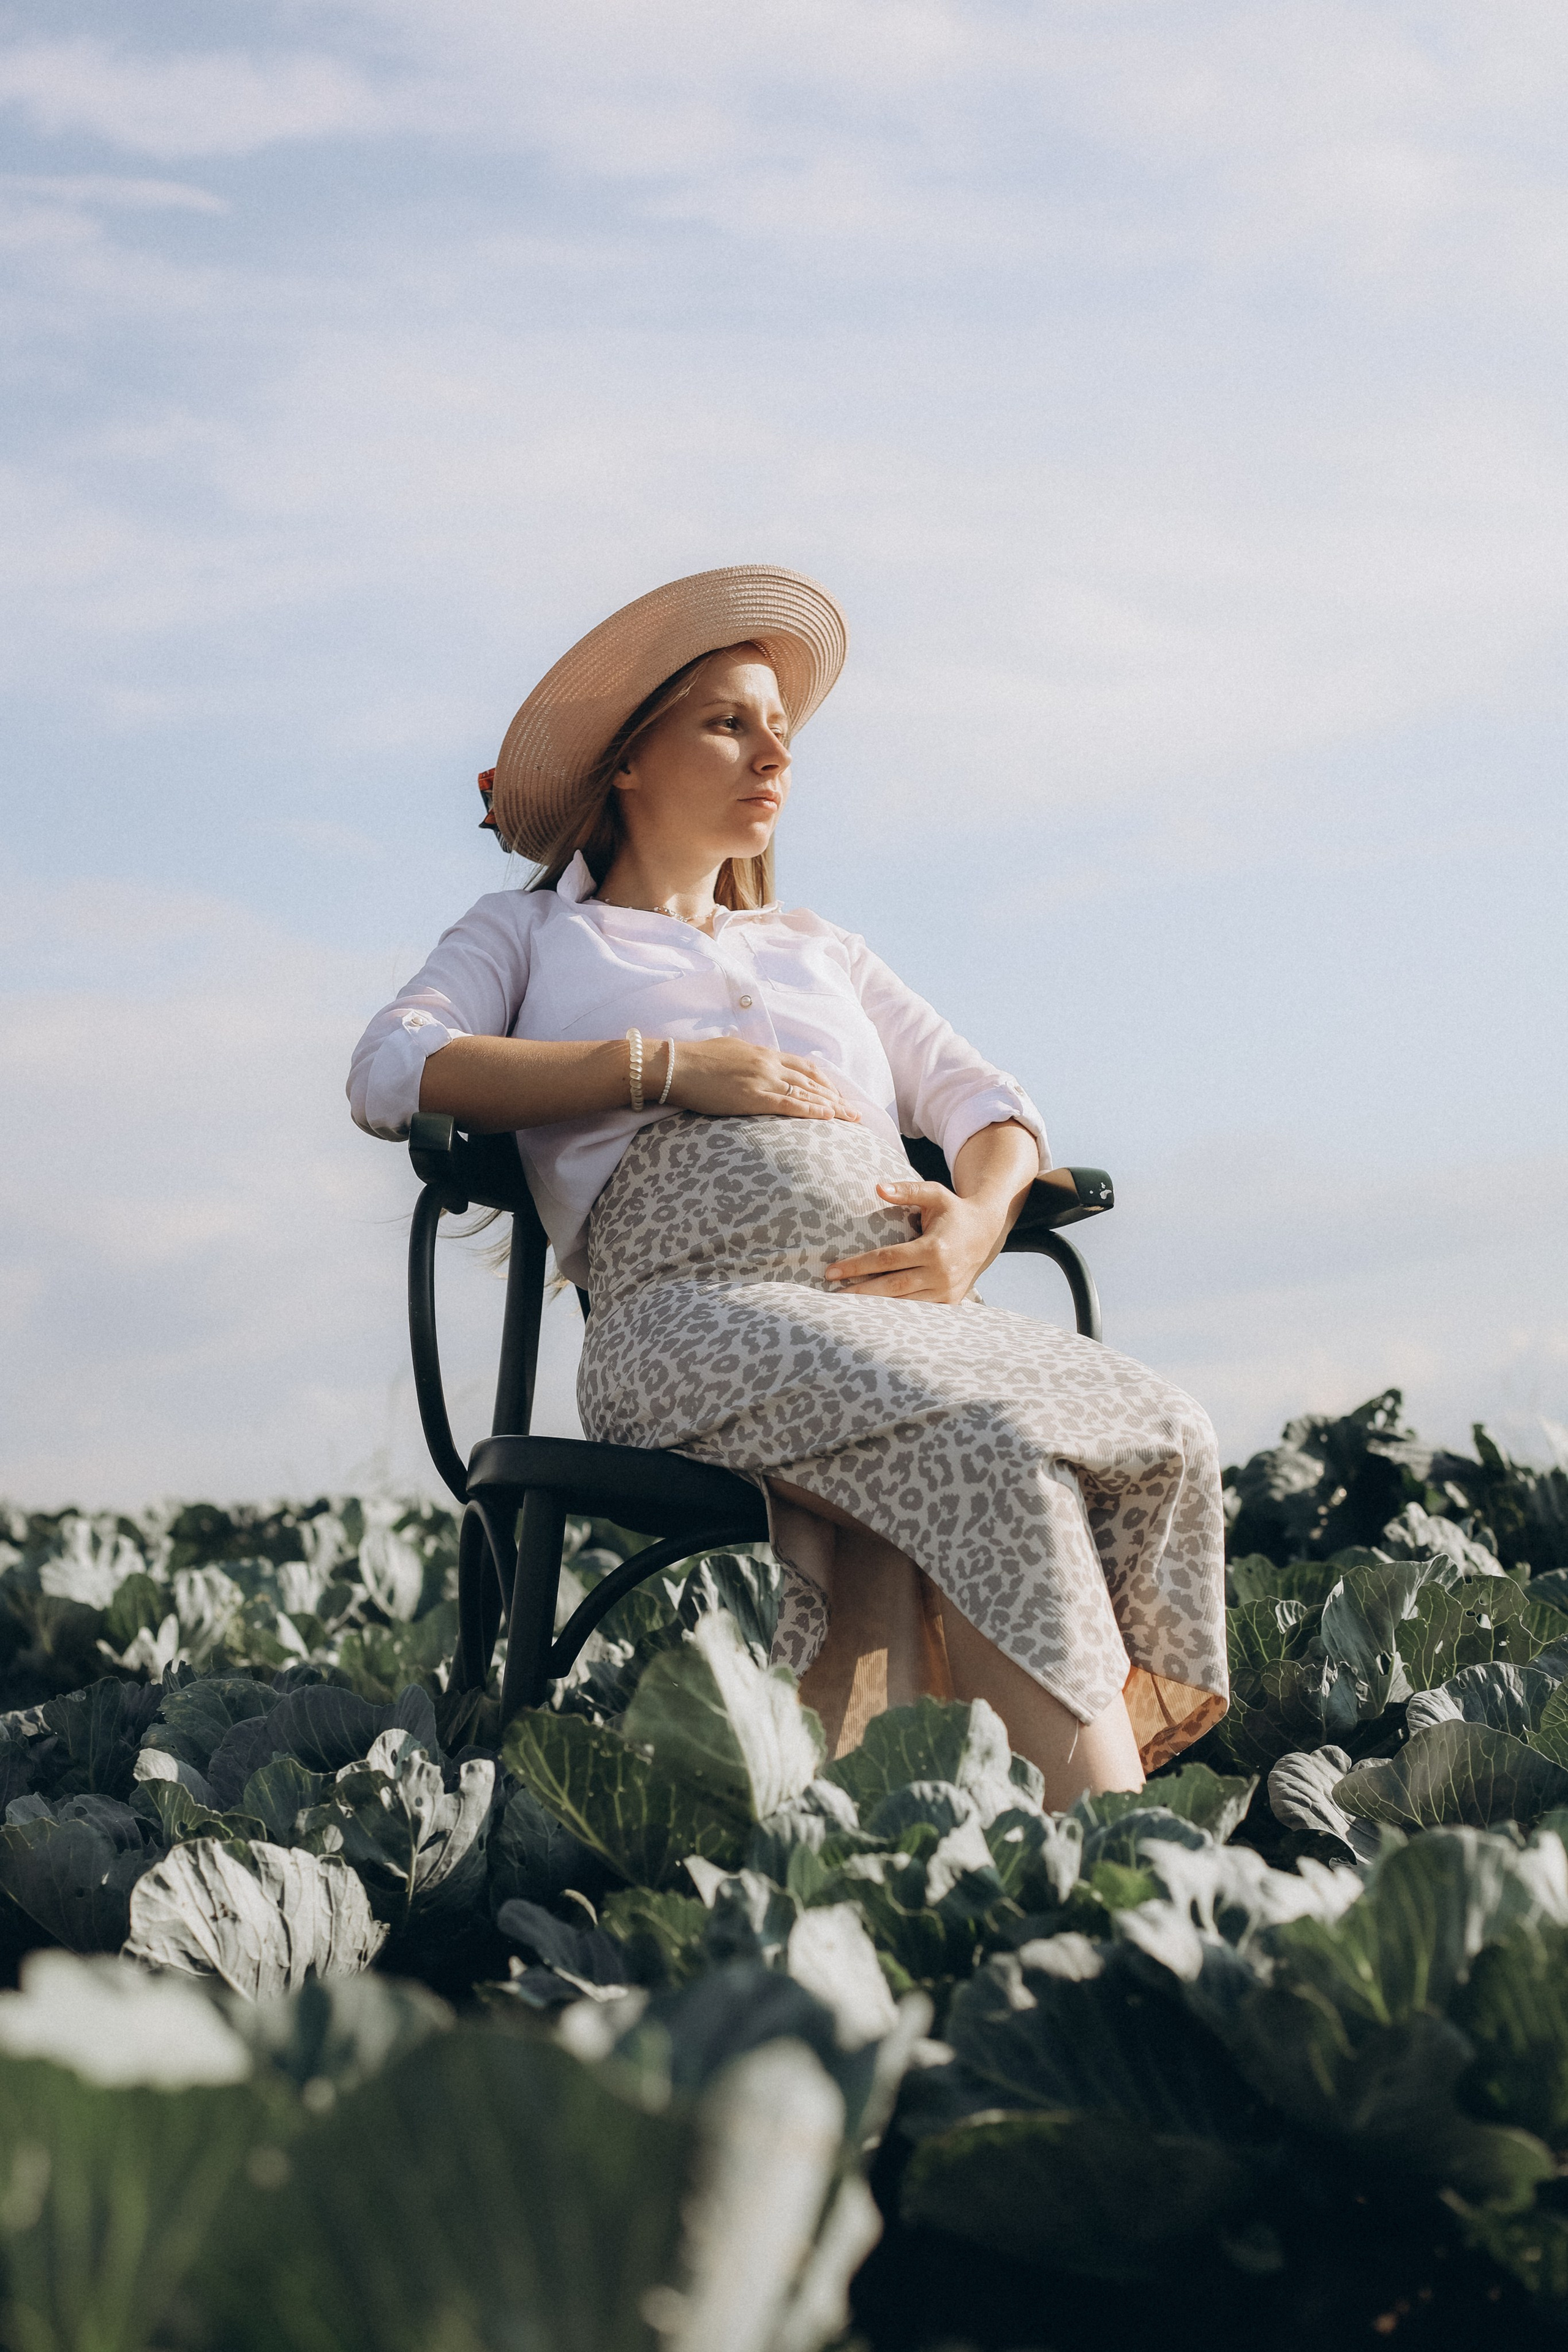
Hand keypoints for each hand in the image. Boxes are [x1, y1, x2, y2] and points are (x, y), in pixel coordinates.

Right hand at [663, 1036, 859, 1122]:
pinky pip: (789, 1105)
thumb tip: (757, 1061)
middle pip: (812, 1081)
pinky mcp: (752, 1097)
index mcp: (764, 1053)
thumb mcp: (731, 1050)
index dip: (825, 1082)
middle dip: (837, 1097)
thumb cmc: (697, 1059)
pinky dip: (811, 1111)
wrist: (676, 1066)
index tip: (839, 1095)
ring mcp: (762, 1079)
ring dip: (832, 1107)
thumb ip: (750, 1057)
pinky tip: (827, 1117)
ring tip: (851, 1118)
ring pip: (806, 1093)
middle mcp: (769, 1064)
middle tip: (855, 1112)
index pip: (805, 1067)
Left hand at [825, 1176, 1005, 1303]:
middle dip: (859, 1291)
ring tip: (846, 1306)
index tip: (832, 1270)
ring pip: (903, 1303)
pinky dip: (894, 1312)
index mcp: (934, 1248)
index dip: (858, 1265)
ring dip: (874, 1306)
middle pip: (891, 1286)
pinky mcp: (950, 1302)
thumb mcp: (935, 1194)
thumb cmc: (954, 1211)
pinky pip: (917, 1310)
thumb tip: (878, 1187)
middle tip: (832, 1295)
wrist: (988, 1232)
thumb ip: (907, 1191)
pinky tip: (873, 1313)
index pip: (887, 1259)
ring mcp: (946, 1291)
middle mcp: (941, 1273)